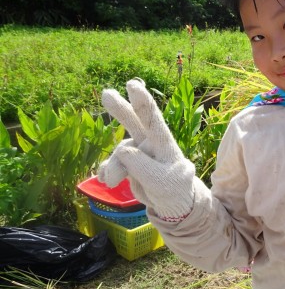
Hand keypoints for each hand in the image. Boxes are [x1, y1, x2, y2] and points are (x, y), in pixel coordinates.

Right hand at [98, 79, 194, 219]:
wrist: (172, 204)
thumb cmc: (175, 190)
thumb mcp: (162, 182)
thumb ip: (142, 166)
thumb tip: (122, 150)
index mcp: (164, 145)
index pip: (153, 121)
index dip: (142, 102)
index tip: (133, 84)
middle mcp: (151, 143)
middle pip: (135, 122)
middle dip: (121, 109)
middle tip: (107, 94)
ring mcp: (140, 152)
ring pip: (120, 150)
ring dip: (113, 165)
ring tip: (111, 181)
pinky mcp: (130, 163)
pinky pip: (114, 163)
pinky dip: (108, 170)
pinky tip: (105, 179)